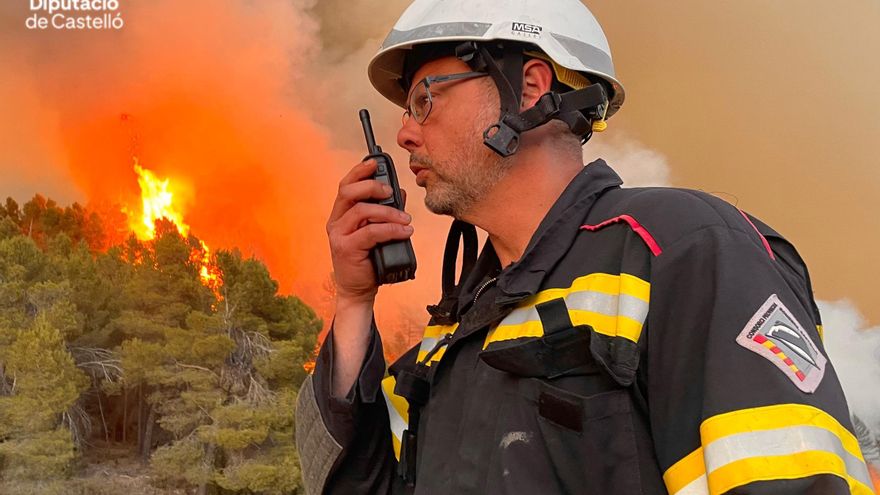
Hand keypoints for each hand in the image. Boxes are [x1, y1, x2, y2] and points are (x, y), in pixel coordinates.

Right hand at [326, 159, 411, 304]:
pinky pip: (370, 232)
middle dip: (372, 186)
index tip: (375, 163)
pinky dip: (390, 230)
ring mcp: (339, 235)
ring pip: (362, 211)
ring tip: (405, 220)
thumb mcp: (377, 231)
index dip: (359, 171)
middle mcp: (336, 221)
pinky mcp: (346, 248)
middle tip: (391, 192)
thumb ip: (385, 212)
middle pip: (348, 192)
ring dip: (388, 212)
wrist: (358, 289)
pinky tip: (404, 232)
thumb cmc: (367, 259)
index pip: (346, 185)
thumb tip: (400, 193)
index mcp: (341, 214)